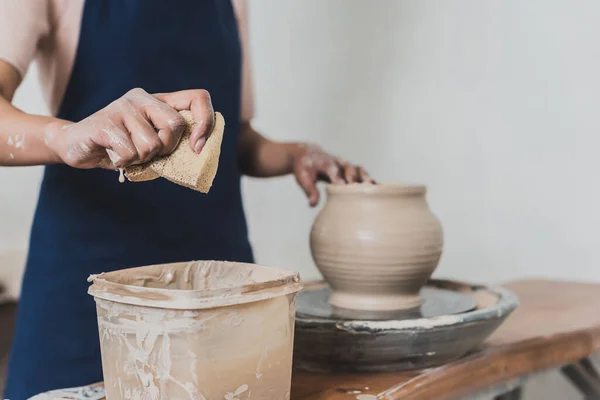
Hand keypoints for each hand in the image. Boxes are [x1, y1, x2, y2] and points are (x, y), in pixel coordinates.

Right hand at [44, 88, 214, 168]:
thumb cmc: (121, 148)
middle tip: (148, 153)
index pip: (198, 98)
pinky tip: (113, 155)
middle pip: (175, 125)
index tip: (197, 147)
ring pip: (152, 144)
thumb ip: (173, 143)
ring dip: (141, 159)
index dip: (205, 123)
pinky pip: (130, 152)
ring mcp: (122, 107)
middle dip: (166, 149)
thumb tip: (199, 151)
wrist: (76, 146)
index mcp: (159, 101)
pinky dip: (124, 162)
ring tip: (126, 153)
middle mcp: (142, 98)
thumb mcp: (152, 145)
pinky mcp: (105, 123)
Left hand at [292, 144, 373, 206]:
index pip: (332, 169)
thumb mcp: (302, 178)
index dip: (338, 177)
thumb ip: (309, 190)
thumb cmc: (305, 168)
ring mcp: (345, 165)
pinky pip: (363, 174)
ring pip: (358, 170)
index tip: (343, 186)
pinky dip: (371, 180)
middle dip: (354, 178)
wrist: (309, 154)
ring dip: (366, 178)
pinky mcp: (350, 170)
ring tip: (373, 188)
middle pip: (348, 168)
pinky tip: (380, 190)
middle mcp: (337, 162)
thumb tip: (312, 204)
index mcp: (324, 162)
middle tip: (359, 188)